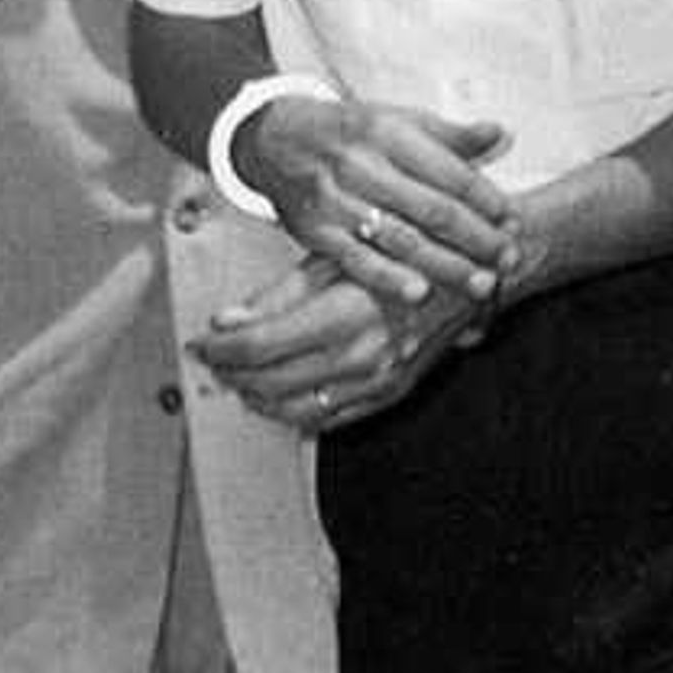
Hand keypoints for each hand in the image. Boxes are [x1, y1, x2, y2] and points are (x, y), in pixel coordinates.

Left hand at [197, 253, 482, 431]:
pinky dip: (292, 412)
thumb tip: (225, 324)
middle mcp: (359, 357)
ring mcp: (375, 382)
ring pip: (293, 410)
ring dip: (255, 398)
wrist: (473, 275)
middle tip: (211, 358)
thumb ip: (276, 298)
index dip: (218, 349)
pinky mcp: (387, 394)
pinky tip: (276, 395)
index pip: (257, 347)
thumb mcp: (334, 261)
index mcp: (341, 315)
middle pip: (268, 383)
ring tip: (236, 377)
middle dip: (229, 374)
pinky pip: (327, 418)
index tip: (200, 341)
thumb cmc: (403, 254)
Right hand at [236, 89, 517, 307]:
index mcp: (389, 132)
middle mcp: (363, 164)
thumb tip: (502, 134)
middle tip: (511, 261)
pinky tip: (419, 293)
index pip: (448, 171)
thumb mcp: (396, 120)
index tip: (514, 222)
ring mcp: (338, 200)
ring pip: (401, 238)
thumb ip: (450, 135)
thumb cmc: (350, 133)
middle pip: (432, 208)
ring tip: (482, 285)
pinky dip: (388, 278)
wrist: (276, 139)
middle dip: (477, 238)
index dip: (485, 199)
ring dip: (446, 265)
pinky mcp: (316, 231)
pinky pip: (357, 259)